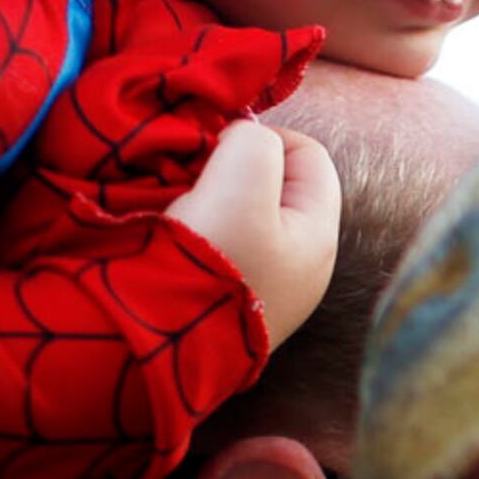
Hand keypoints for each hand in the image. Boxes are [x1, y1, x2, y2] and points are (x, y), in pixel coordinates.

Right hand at [171, 116, 342, 343]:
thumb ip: (254, 141)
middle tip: (199, 180)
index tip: (217, 150)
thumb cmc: (210, 256)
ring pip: (249, 220)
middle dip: (238, 173)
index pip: (309, 154)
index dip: (263, 137)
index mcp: (320, 236)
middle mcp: (305, 269)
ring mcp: (271, 293)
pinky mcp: (234, 309)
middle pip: (279, 188)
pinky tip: (180, 242)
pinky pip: (226, 253)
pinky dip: (204, 237)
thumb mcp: (241, 177)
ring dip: (217, 204)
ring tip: (186, 211)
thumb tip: (244, 141)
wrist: (158, 341)